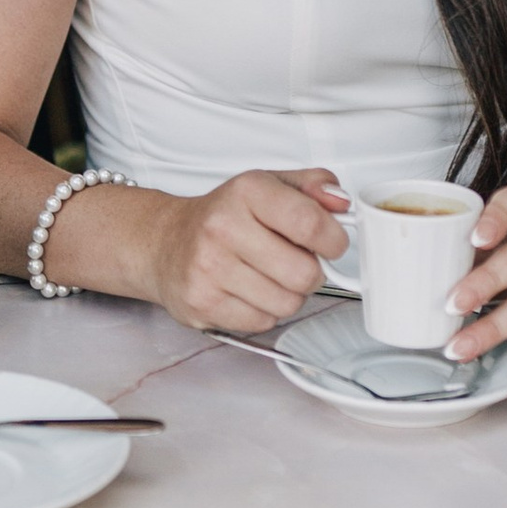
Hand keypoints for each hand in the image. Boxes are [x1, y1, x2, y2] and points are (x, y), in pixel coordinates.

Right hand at [144, 168, 348, 332]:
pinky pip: (262, 322)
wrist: (165, 242)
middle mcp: (223, 227)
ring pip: (287, 303)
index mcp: (247, 191)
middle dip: (311, 273)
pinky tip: (248, 291)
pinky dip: (264, 311)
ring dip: (288, 295)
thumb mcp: (269, 185)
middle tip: (296, 262)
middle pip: (304, 273)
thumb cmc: (224, 215)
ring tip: (269, 276)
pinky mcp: (201, 302)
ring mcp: (209, 267)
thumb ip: (312, 186)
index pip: (310, 223)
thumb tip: (341, 201)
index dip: (334, 240)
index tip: (332, 243)